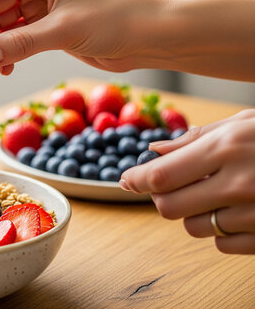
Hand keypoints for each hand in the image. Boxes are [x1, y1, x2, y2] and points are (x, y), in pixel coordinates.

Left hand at [120, 109, 254, 253]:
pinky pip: (224, 246)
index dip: (136, 179)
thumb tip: (153, 150)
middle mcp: (239, 183)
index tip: (126, 180)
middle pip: (170, 206)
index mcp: (227, 148)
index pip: (161, 175)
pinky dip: (221, 233)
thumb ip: (197, 138)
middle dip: (161, 198)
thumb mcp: (245, 123)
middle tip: (168, 188)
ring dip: (192, 215)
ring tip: (209, 197)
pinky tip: (234, 212)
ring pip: (195, 228)